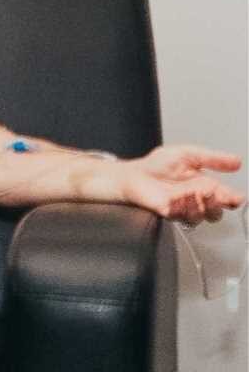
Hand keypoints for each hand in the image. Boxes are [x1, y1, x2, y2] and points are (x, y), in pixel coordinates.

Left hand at [118, 145, 244, 223]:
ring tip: (190, 193)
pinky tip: (177, 198)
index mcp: (206, 185)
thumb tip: (237, 161)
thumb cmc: (158, 164)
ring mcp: (183, 207)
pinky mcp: (168, 212)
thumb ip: (213, 158)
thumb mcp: (189, 154)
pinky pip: (180, 217)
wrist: (134, 173)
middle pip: (216, 213)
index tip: (234, 197)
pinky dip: (181, 208)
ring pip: (200, 217)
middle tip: (209, 193)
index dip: (233, 200)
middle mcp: (196, 199)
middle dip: (216, 206)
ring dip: (198, 206)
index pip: (226, 198)